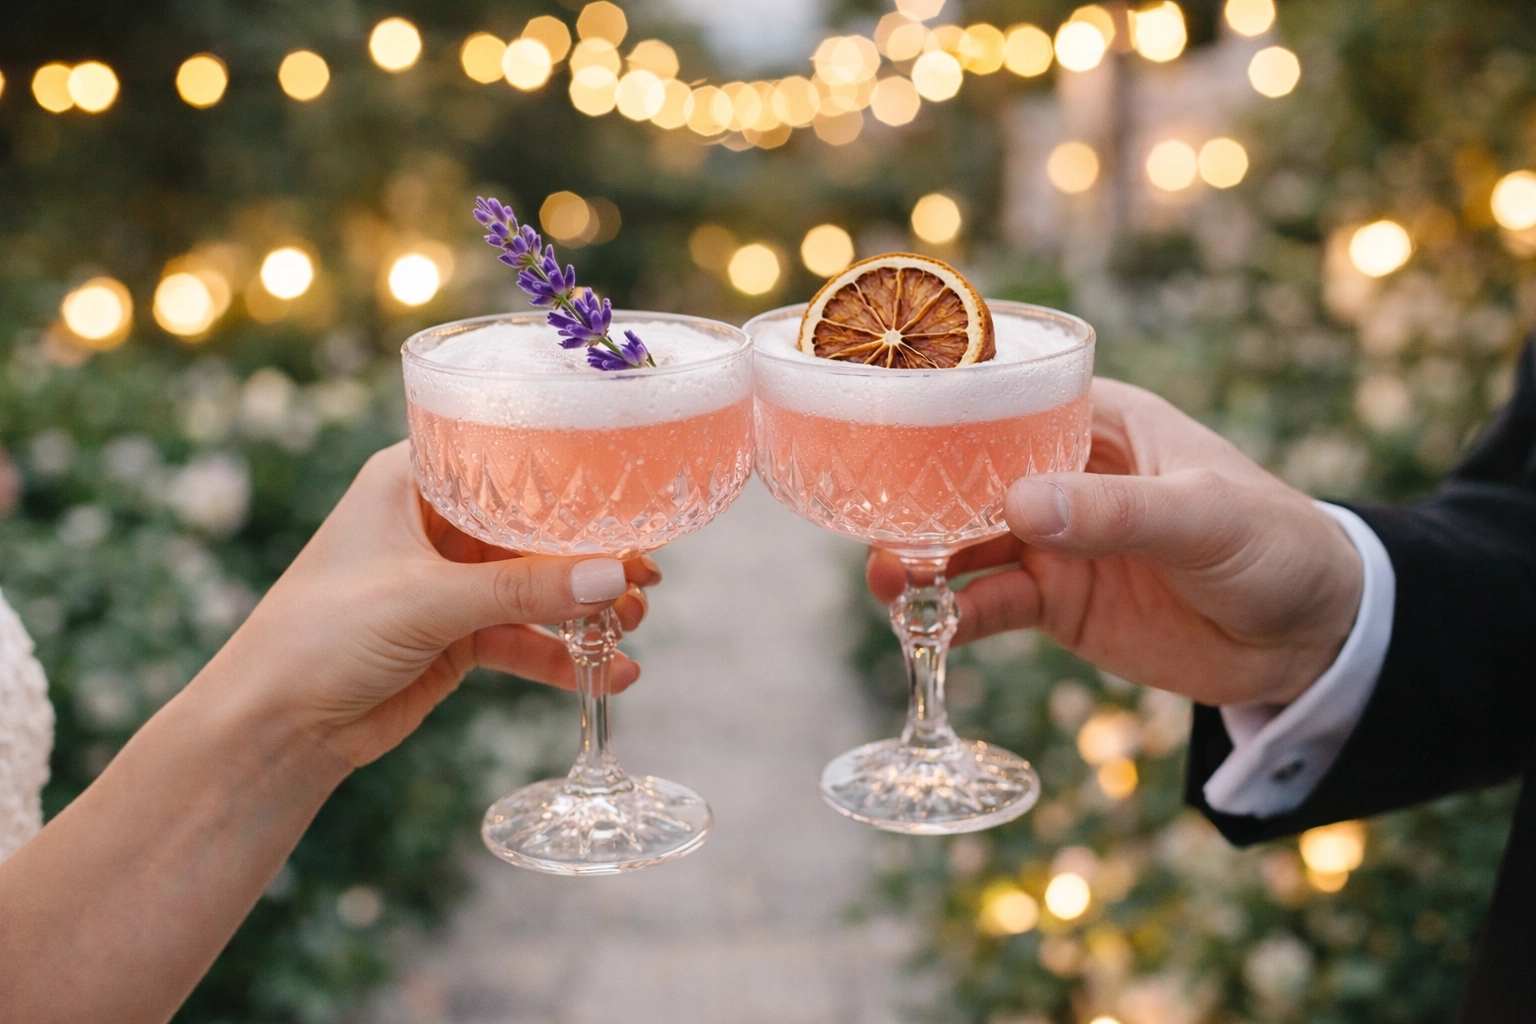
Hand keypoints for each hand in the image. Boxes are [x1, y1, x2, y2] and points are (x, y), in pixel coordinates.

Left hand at [209, 441, 659, 767]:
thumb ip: (523, 592)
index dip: (570, 480)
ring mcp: (448, 582)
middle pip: (533, 529)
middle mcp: (435, 524)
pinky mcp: (455, 636)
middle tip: (646, 574)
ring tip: (631, 626)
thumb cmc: (321, 635)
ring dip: (585, 608)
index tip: (630, 499)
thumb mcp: (427, 601)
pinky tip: (611, 673)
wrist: (274, 727)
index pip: (508, 461)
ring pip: (537, 587)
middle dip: (591, 554)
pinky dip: (563, 656)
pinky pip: (525, 638)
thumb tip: (612, 578)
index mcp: (413, 481)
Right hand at [867, 379, 1362, 708]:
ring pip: (966, 545)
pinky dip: (953, 616)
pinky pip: (989, 605)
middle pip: (966, 478)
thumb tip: (1019, 508)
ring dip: (922, 561)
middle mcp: (1060, 476)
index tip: (885, 428)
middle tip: (871, 520)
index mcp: (1094, 423)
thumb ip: (1113, 514)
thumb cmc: (1273, 542)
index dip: (943, 413)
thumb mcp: (1201, 517)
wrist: (1310, 636)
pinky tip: (924, 627)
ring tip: (886, 579)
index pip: (1004, 403)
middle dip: (916, 498)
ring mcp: (1052, 541)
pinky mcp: (1054, 601)